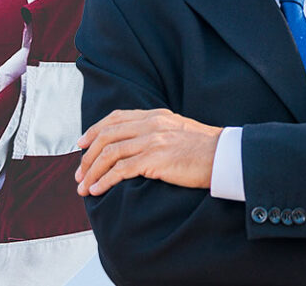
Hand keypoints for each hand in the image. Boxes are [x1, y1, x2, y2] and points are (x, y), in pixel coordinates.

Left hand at [74, 108, 221, 196]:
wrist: (227, 156)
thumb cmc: (207, 149)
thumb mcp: (179, 130)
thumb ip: (159, 132)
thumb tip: (140, 145)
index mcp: (155, 115)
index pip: (116, 118)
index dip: (95, 130)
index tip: (82, 144)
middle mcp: (150, 124)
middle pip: (107, 136)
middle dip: (88, 155)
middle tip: (79, 172)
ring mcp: (152, 140)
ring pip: (110, 153)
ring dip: (92, 171)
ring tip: (83, 186)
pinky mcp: (155, 159)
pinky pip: (121, 170)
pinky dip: (104, 180)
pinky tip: (97, 189)